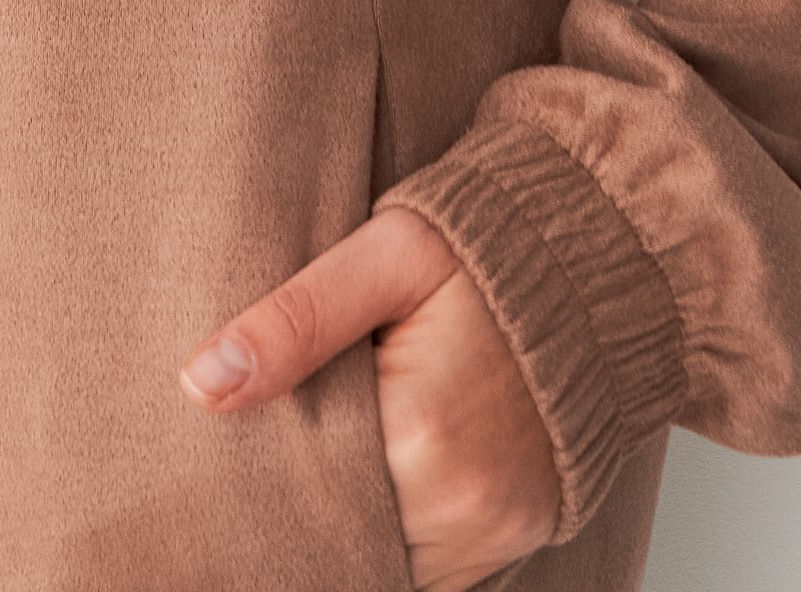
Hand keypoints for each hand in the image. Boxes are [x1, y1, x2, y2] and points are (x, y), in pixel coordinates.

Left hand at [180, 201, 560, 590]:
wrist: (599, 254)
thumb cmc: (486, 242)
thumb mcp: (385, 254)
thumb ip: (295, 320)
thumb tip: (201, 383)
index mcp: (421, 436)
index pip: (304, 501)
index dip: (260, 488)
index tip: (225, 469)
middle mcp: (463, 506)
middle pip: (345, 543)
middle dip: (303, 512)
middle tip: (267, 468)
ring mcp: (495, 530)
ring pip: (387, 564)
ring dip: (349, 528)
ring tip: (318, 470)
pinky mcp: (516, 533)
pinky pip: (434, 570)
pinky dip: (396, 536)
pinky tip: (372, 484)